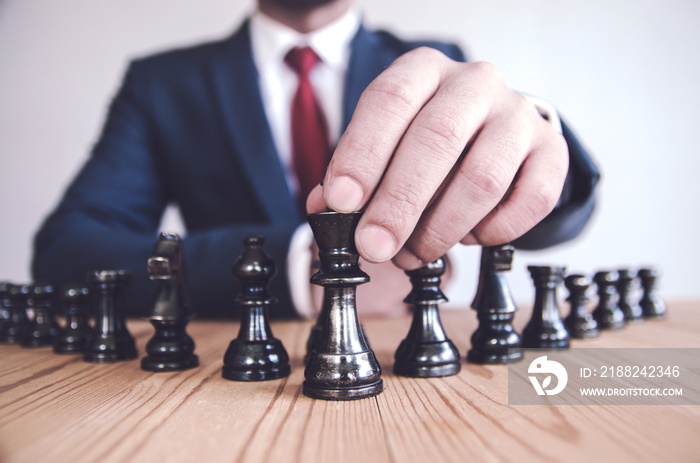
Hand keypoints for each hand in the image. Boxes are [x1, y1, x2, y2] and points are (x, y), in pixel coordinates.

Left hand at [307, 47, 567, 269]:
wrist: (496, 134)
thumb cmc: (427, 143)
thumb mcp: (383, 145)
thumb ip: (354, 174)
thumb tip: (325, 210)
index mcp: (424, 71)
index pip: (389, 100)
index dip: (362, 153)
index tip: (342, 202)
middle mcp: (474, 83)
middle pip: (436, 139)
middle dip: (399, 202)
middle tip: (375, 246)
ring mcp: (519, 115)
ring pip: (483, 176)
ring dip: (442, 228)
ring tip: (415, 253)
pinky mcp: (552, 151)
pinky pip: (531, 200)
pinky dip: (494, 231)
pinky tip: (469, 238)